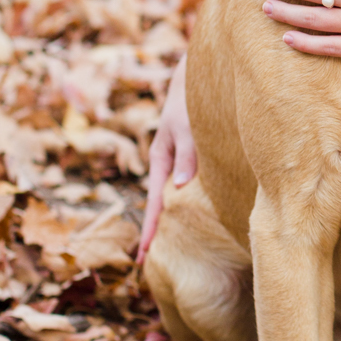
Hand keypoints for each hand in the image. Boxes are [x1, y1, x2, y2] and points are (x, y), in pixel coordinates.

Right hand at [138, 55, 195, 262]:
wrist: (197, 76)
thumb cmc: (190, 100)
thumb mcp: (186, 127)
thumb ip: (186, 154)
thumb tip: (179, 187)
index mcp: (161, 160)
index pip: (154, 204)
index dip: (150, 231)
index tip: (142, 257)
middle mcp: (169, 164)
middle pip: (163, 205)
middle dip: (158, 233)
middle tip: (153, 264)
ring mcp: (181, 162)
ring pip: (177, 197)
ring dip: (176, 220)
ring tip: (176, 247)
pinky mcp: (195, 157)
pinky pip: (191, 185)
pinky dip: (189, 203)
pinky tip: (197, 216)